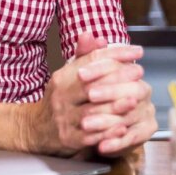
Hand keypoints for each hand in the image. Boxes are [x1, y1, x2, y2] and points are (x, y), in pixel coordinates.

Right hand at [26, 34, 140, 155]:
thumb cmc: (59, 99)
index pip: (90, 61)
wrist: (36, 129)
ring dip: (115, 106)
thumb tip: (93, 36)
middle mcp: (61, 96)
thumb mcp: (67, 76)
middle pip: (91, 85)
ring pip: (92, 111)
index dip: (115, 54)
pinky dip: (108, 132)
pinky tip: (123, 127)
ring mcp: (64, 118)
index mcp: (62, 78)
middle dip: (118, 78)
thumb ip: (82, 57)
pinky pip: (91, 136)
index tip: (136, 51)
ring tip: (135, 100)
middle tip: (139, 72)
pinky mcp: (69, 138)